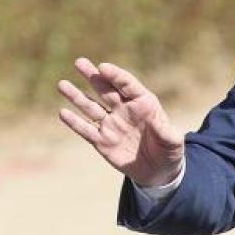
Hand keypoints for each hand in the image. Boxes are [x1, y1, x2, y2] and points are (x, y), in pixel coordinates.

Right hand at [57, 57, 184, 186]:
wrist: (158, 172)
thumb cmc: (169, 152)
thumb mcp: (172, 142)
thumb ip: (165, 132)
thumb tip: (158, 123)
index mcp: (142, 103)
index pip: (127, 84)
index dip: (115, 75)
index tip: (102, 68)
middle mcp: (123, 110)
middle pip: (105, 89)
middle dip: (92, 76)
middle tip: (79, 62)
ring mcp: (111, 124)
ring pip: (91, 107)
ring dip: (76, 96)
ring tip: (62, 84)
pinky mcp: (102, 141)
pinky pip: (86, 130)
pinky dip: (75, 122)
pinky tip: (63, 113)